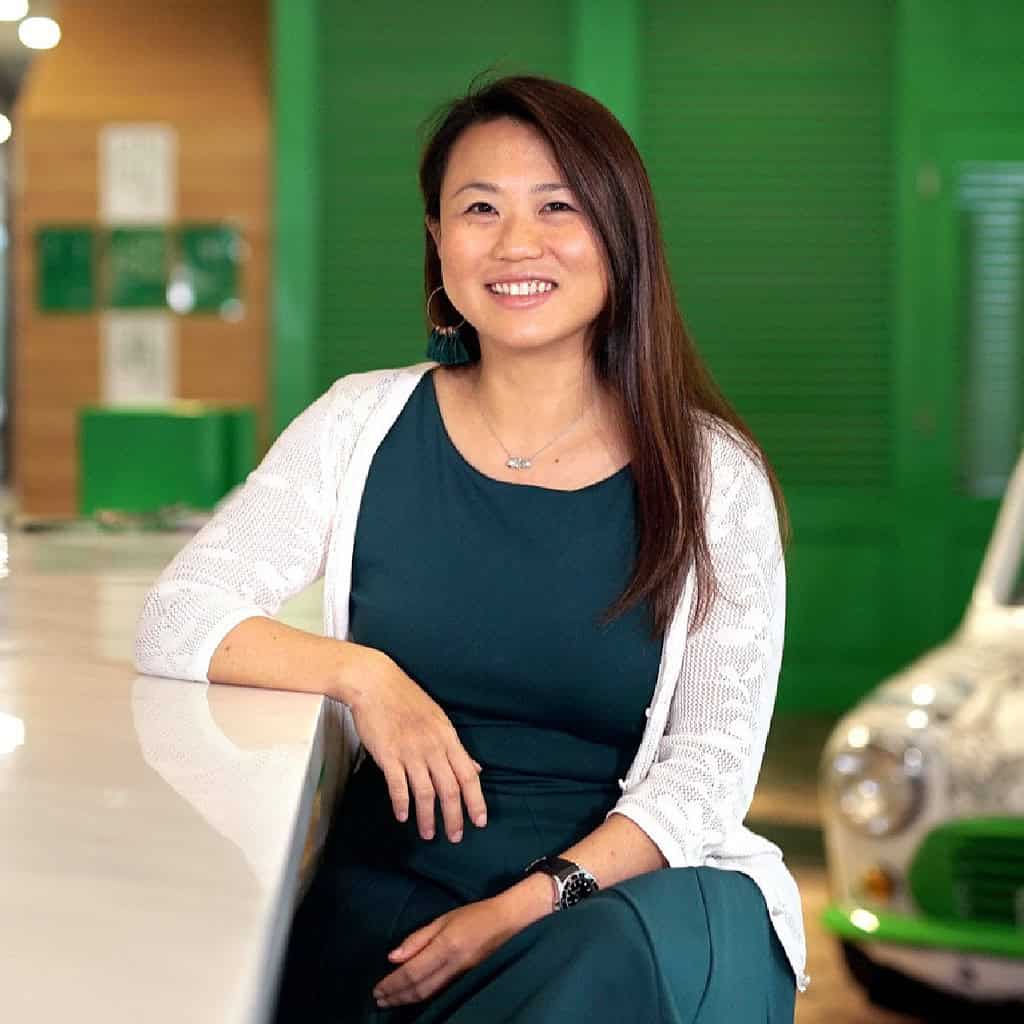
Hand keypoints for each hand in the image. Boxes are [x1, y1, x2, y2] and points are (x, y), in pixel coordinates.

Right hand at [346, 646, 487, 842]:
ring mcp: (410, 751)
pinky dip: (401, 803)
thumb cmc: (407, 700)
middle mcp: (432, 747)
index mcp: (447, 738)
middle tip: (455, 837)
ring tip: (429, 834)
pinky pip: (398, 786)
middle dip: (454, 817)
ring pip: (425, 792)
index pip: (468, 775)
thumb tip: (476, 769)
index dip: (476, 800)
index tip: (480, 821)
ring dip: (428, 817)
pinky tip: (403, 816)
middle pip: (450, 789)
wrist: (375, 683)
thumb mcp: (439, 720)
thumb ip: (455, 748)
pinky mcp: (388, 755)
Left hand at [372, 898, 524, 1007]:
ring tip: (390, 1001)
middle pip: (419, 988)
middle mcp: (453, 965)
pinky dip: (421, 996)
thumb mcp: (443, 919)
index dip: (393, 983)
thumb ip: (418, 938)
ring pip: (428, 994)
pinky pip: (438, 991)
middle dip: (396, 996)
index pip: (413, 971)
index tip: (377, 989)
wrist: (505, 921)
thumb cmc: (472, 914)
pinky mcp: (465, 978)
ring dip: (406, 1000)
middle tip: (378, 1000)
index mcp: (446, 946)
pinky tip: (411, 996)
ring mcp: (460, 975)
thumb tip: (393, 957)